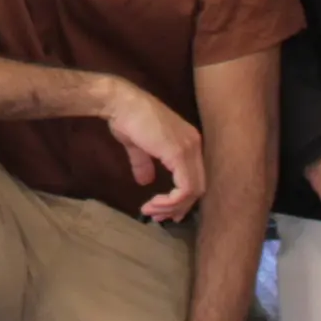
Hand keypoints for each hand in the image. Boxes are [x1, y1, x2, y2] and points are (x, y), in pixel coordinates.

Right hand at [98, 76, 207, 220]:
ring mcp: (189, 148)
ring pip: (193, 191)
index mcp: (189, 142)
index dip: (183, 198)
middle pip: (198, 187)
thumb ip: (145, 164)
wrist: (121, 103)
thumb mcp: (139, 146)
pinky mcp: (179, 154)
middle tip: (160, 218)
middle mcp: (195, 145)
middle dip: (179, 207)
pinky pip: (184, 188)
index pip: (196, 177)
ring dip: (172, 207)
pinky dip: (171, 201)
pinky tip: (154, 204)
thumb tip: (144, 181)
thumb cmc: (127, 119)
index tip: (166, 211)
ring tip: (152, 212)